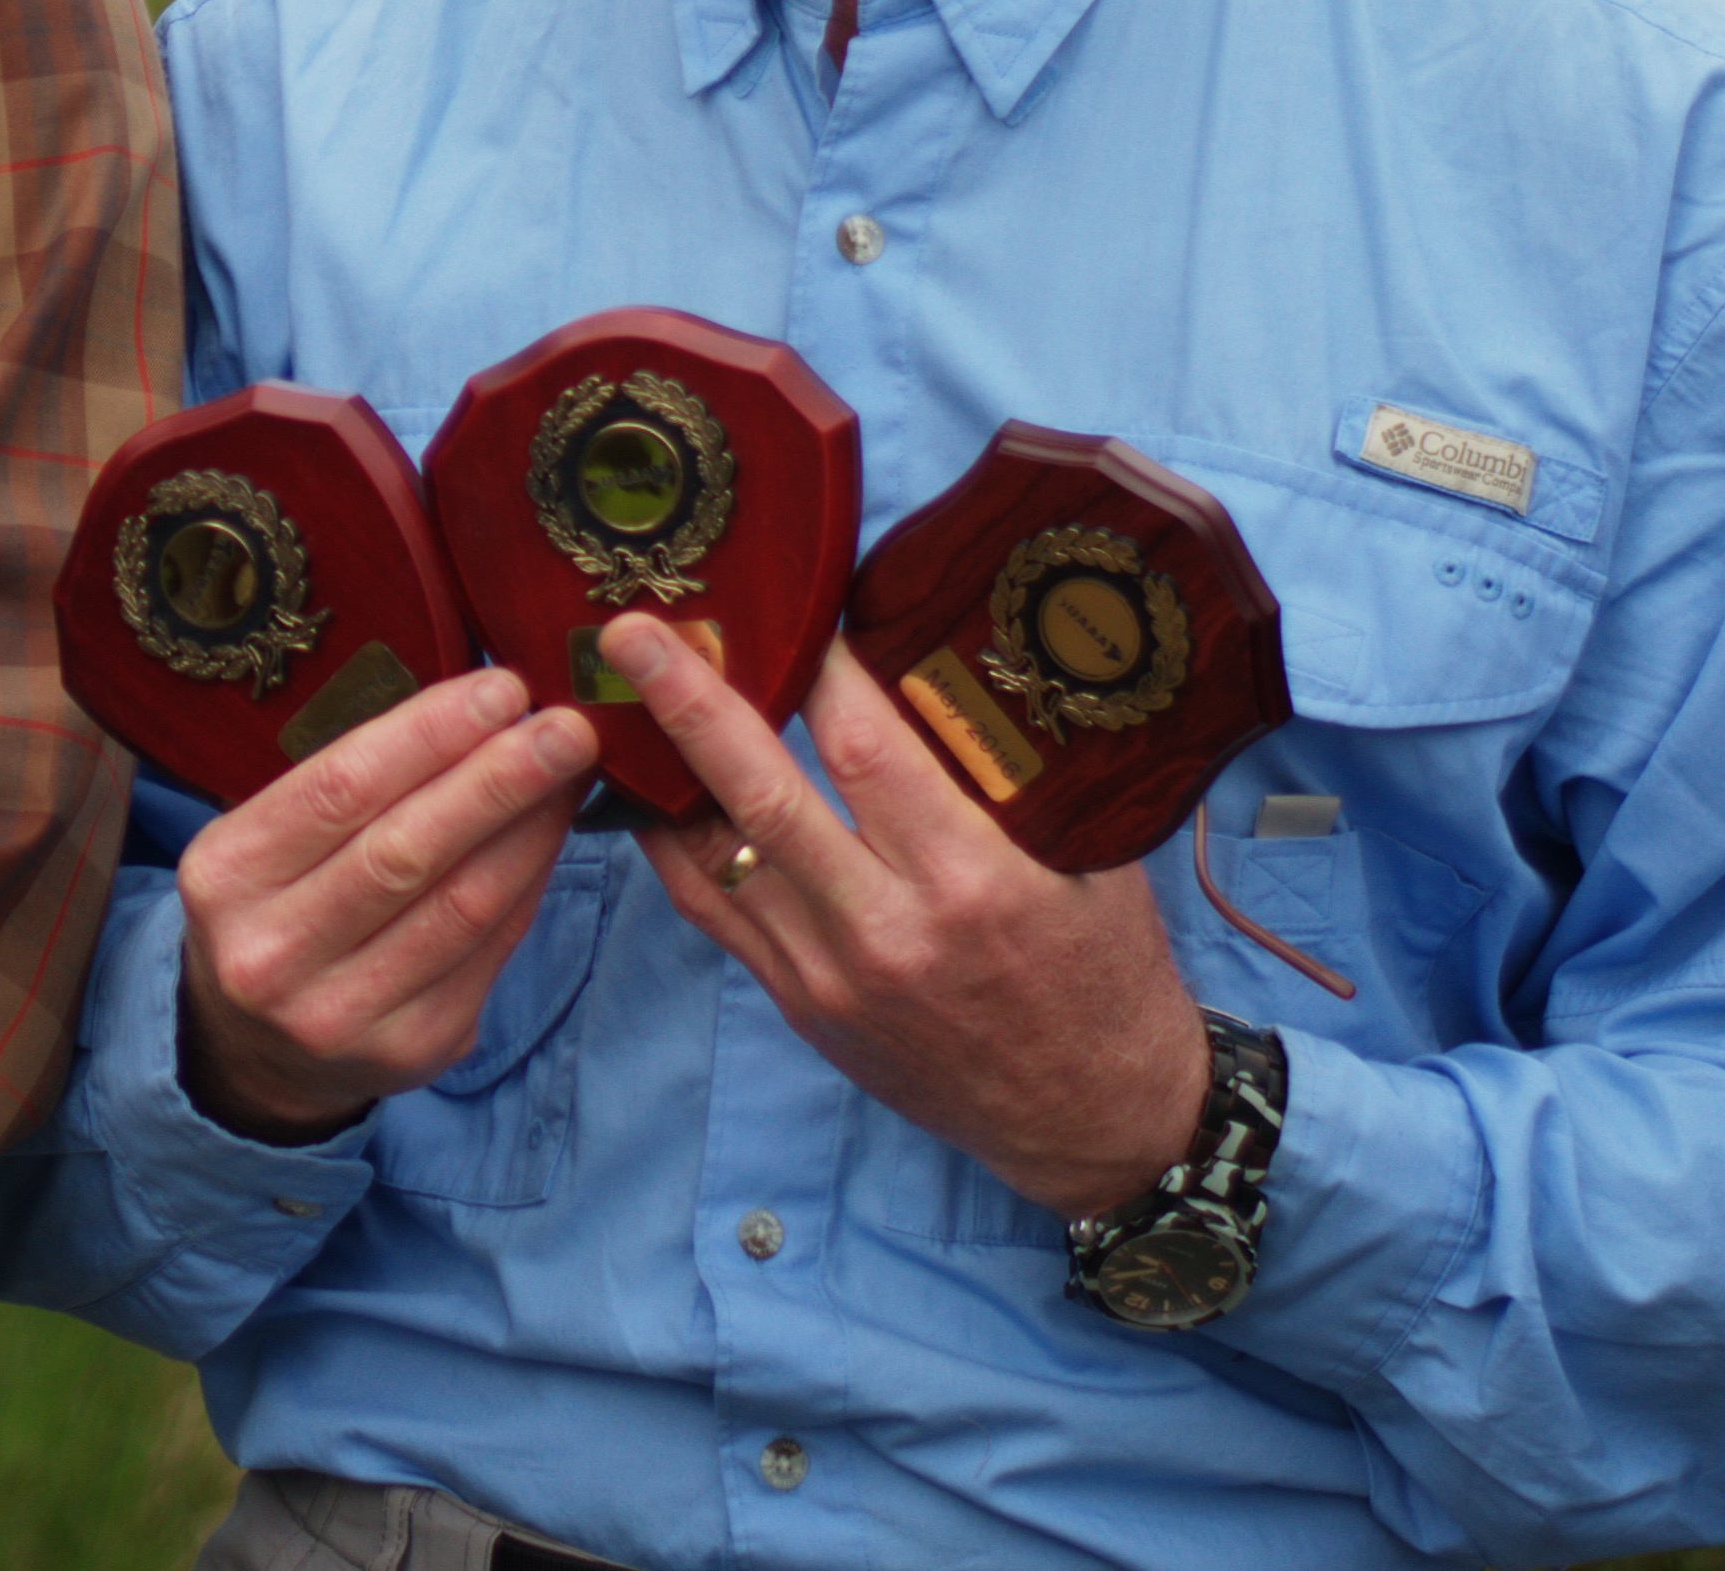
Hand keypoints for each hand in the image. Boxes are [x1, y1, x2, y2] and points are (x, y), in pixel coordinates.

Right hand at [174, 664, 602, 1142]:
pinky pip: (487, 953)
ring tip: (573, 775)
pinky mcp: (410, 1049)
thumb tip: (474, 712)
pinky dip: (527, 886)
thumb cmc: (274, 907)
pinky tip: (550, 839)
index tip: (502, 690)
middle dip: (497, 779)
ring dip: (529, 831)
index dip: (429, 735)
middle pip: (406, 851)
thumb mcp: (266, 842)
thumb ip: (350, 789)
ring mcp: (341, 1013)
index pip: (340, 789)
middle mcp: (272, 953)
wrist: (254, 1048)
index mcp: (226, 876)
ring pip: (460, 906)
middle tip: (567, 727)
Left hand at [611, 621, 1206, 1214]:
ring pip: (715, 856)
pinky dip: (674, 845)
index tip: (789, 606)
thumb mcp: (1091, 863)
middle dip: (690, 706)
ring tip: (621, 693)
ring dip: (663, 771)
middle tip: (631, 631)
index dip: (818, 667)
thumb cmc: (1103, 974)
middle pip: (761, 797)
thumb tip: (934, 667)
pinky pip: (713, 911)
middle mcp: (888, 929)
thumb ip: (1012, 777)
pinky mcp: (800, 1005)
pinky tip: (651, 789)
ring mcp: (831, 976)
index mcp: (973, 881)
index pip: (865, 748)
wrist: (1094, 1119)